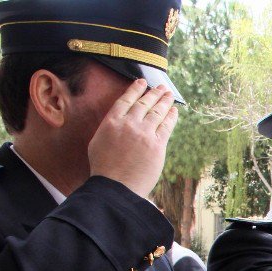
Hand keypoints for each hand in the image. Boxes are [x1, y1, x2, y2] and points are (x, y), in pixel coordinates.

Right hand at [88, 79, 177, 197]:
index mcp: (111, 122)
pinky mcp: (156, 145)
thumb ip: (109, 128)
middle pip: (144, 103)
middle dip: (154, 93)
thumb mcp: (97, 143)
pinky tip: (174, 111)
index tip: (142, 82)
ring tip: (169, 94)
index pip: (126, 100)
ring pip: (157, 112)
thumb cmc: (104, 169)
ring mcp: (143, 133)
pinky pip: (166, 126)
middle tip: (162, 87)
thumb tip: (117, 121)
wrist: (116, 186)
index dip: (136, 89)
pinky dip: (171, 117)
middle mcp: (128, 124)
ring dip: (164, 101)